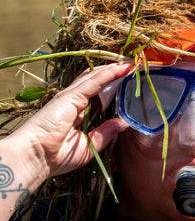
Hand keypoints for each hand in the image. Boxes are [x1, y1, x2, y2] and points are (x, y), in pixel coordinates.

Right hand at [15, 62, 131, 179]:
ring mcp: (72, 96)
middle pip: (98, 81)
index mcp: (78, 112)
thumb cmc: (57, 156)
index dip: (113, 86)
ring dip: (115, 69)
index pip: (98, 93)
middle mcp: (75, 101)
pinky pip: (95, 81)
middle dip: (115, 73)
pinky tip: (123, 68)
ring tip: (132, 63)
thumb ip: (105, 134)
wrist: (35, 157)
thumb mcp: (89, 146)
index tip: (129, 82)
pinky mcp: (71, 96)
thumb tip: (122, 124)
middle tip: (133, 67)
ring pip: (97, 77)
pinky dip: (110, 73)